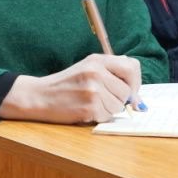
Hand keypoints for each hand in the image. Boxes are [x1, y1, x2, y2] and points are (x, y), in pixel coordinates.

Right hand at [0, 54, 142, 124]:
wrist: (39, 95)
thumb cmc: (66, 84)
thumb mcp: (87, 68)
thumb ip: (112, 73)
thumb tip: (138, 96)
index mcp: (97, 60)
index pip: (132, 67)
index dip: (135, 82)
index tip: (129, 90)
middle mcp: (96, 72)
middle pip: (127, 92)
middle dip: (119, 99)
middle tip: (102, 98)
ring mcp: (93, 90)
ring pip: (119, 106)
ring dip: (108, 109)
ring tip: (91, 103)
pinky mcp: (89, 107)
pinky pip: (107, 116)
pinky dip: (99, 117)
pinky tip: (86, 110)